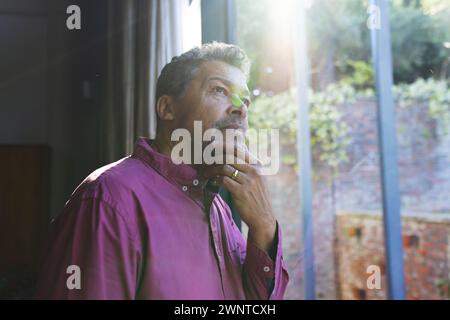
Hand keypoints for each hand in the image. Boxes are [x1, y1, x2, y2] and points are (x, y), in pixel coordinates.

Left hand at [202, 133, 276, 253]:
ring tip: (206, 173)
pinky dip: (215, 179)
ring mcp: (248, 181)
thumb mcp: (258, 179)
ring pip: (225, 168)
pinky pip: (223, 180)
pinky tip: (212, 181)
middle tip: (206, 159)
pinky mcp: (240, 191)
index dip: (225, 146)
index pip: (240, 150)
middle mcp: (254, 171)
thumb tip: (236, 154)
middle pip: (230, 156)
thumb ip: (248, 167)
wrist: (263, 217)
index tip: (214, 145)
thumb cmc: (257, 198)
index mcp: (258, 166)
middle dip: (216, 156)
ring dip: (212, 170)